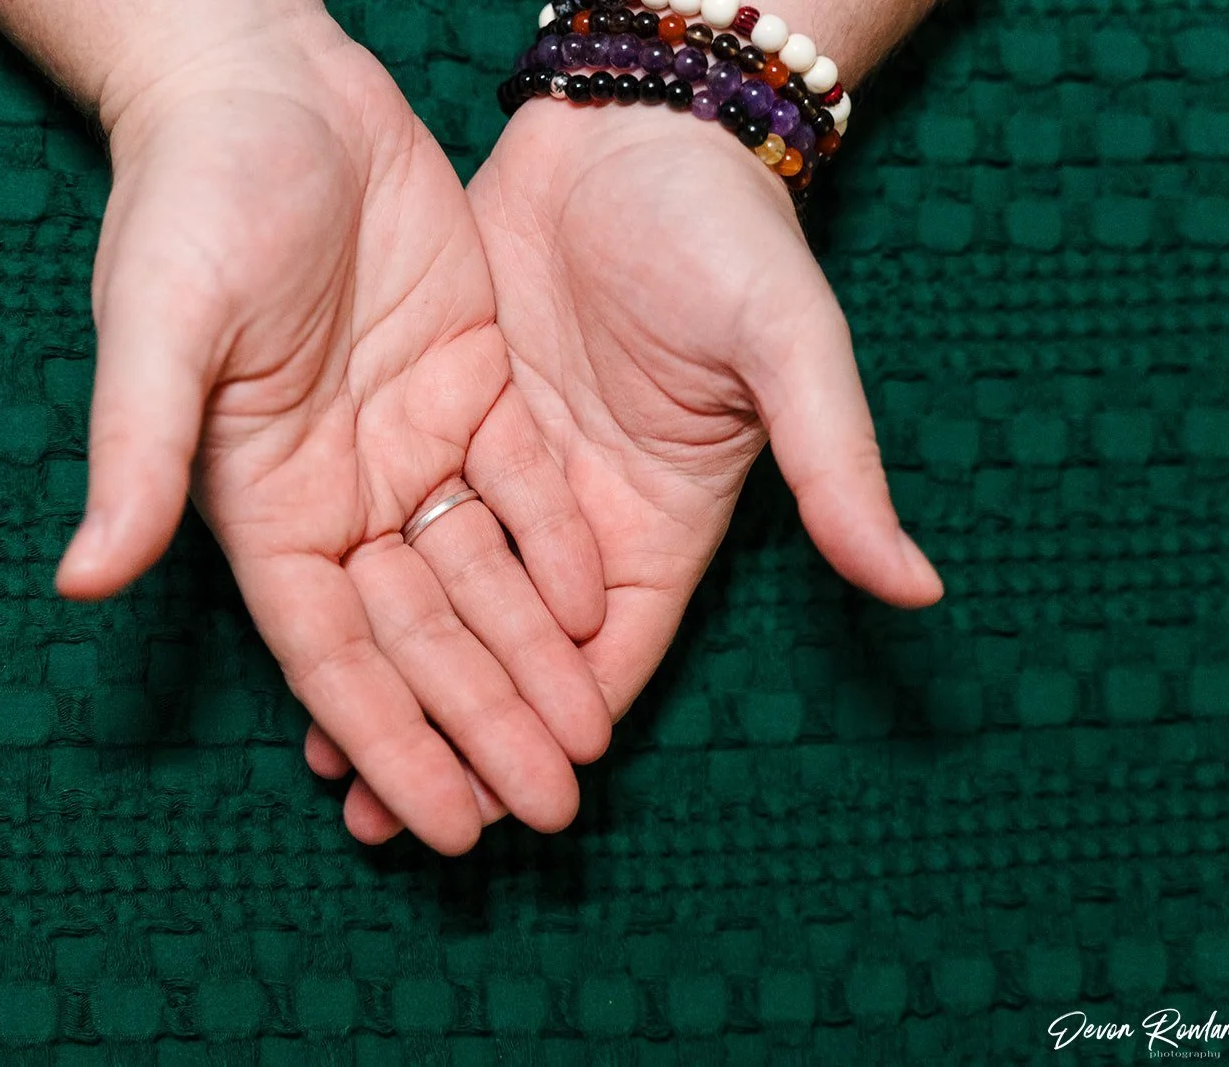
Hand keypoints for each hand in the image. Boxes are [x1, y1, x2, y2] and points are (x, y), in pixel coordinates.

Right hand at [43, 7, 612, 853]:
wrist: (267, 81)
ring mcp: (408, 437)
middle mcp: (340, 488)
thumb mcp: (161, 322)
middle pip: (422, 636)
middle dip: (482, 724)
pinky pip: (523, 484)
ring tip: (586, 747)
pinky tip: (599, 613)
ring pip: (482, 577)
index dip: (389, 741)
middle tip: (546, 814)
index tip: (443, 824)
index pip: (334, 654)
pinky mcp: (471, 379)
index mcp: (262, 500)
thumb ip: (138, 453)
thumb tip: (83, 582)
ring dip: (532, 661)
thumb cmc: (191, 195)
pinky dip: (556, 548)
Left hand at [312, 99, 943, 840]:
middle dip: (453, 739)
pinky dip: (356, 581)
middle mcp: (573, 519)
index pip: (604, 664)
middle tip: (387, 825)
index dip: (557, 739)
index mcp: (659, 526)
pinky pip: (394, 521)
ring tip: (328, 764)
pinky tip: (308, 635)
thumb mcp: (788, 349)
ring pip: (438, 603)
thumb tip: (920, 588)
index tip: (511, 817)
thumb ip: (836, 467)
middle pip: (507, 657)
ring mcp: (501, 472)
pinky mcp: (442, 419)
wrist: (630, 126)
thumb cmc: (725, 232)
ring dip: (389, 678)